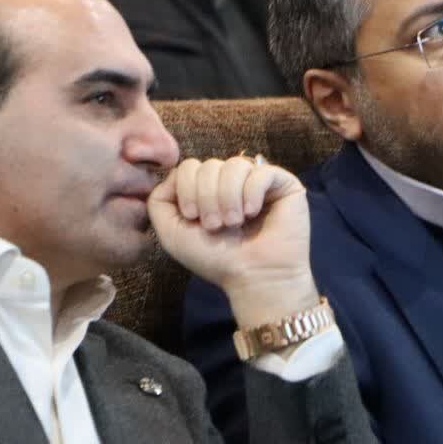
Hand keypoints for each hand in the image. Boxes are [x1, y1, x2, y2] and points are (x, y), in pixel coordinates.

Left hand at [148, 156, 318, 327]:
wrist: (254, 278)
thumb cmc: (216, 259)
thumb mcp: (172, 232)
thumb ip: (159, 200)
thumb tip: (175, 174)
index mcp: (208, 190)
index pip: (190, 167)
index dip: (187, 190)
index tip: (194, 219)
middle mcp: (232, 182)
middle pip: (209, 165)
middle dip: (207, 197)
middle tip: (216, 226)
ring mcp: (258, 181)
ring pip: (235, 165)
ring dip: (228, 198)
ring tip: (235, 223)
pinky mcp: (283, 184)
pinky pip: (261, 172)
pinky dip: (252, 194)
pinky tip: (253, 214)